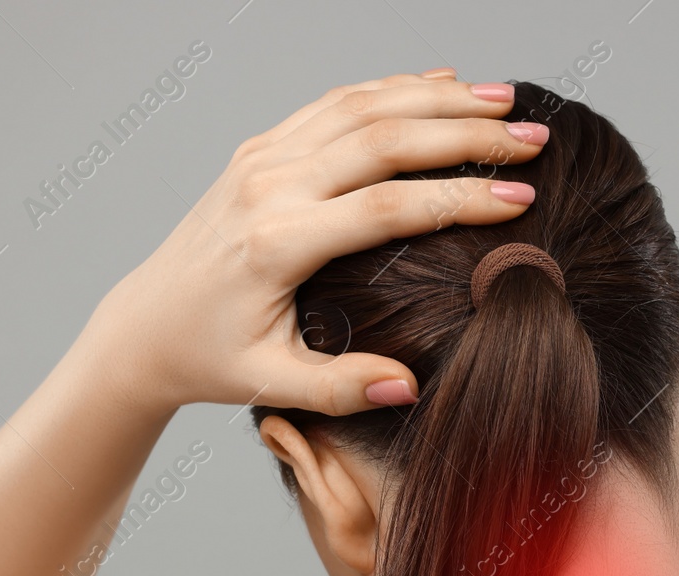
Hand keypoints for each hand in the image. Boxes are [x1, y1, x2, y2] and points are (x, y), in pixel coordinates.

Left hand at [86, 69, 547, 414]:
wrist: (145, 325)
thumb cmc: (210, 359)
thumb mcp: (272, 385)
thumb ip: (341, 388)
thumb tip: (409, 387)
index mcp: (276, 242)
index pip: (388, 208)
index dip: (460, 199)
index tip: (521, 197)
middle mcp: (269, 186)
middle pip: (384, 140)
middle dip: (467, 134)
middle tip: (534, 140)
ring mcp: (263, 159)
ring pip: (363, 107)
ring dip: (437, 99)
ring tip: (504, 102)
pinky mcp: (262, 149)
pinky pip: (336, 105)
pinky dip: (393, 89)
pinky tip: (442, 85)